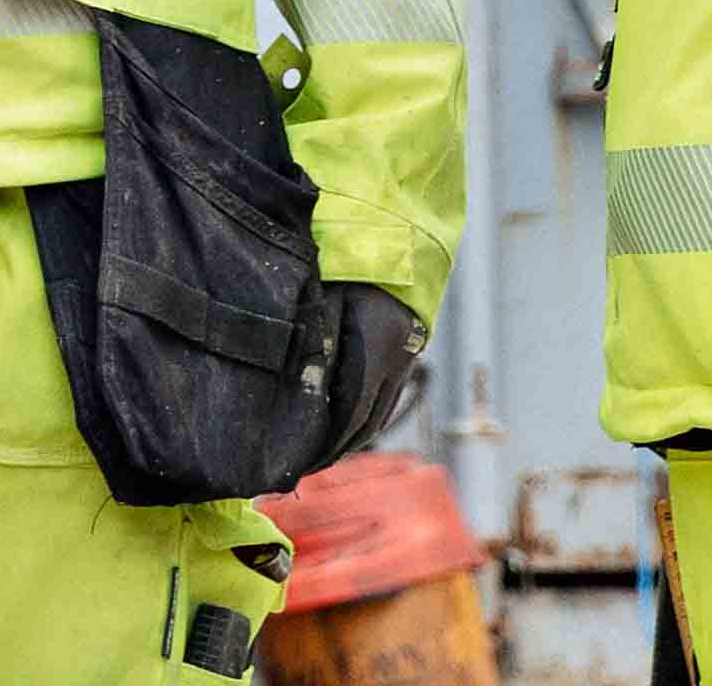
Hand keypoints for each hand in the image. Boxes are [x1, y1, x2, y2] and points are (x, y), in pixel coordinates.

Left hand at [307, 282, 432, 465]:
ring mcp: (406, 361)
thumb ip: (317, 341)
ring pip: (382, 413)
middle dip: (339, 449)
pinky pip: (388, 398)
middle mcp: (397, 363)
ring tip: (325, 453)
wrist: (401, 244)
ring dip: (354, 437)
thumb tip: (304, 387)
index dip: (330, 443)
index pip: (353, 414)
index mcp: (376, 352)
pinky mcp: (407, 355)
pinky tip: (347, 424)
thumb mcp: (327, 299)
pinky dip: (367, 417)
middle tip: (309, 466)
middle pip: (369, 422)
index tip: (306, 461)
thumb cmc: (354, 266)